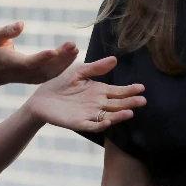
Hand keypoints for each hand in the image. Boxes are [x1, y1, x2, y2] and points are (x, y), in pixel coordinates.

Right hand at [0, 22, 78, 85]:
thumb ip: (7, 31)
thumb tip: (21, 24)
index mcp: (14, 64)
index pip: (29, 62)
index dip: (42, 58)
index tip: (54, 51)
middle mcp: (24, 74)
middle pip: (45, 68)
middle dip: (60, 57)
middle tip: (72, 45)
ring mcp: (32, 79)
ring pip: (51, 72)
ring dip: (65, 61)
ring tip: (75, 48)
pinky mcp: (38, 79)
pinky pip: (53, 74)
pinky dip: (64, 65)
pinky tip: (73, 54)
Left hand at [25, 56, 145, 131]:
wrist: (42, 97)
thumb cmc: (60, 83)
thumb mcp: (79, 71)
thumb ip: (96, 68)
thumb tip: (114, 59)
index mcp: (99, 91)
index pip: (118, 92)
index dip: (129, 90)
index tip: (141, 88)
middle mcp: (98, 104)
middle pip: (117, 104)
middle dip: (130, 103)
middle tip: (143, 100)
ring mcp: (90, 114)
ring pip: (108, 116)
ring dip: (119, 115)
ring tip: (130, 112)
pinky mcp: (80, 123)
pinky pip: (93, 125)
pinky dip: (101, 124)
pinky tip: (108, 121)